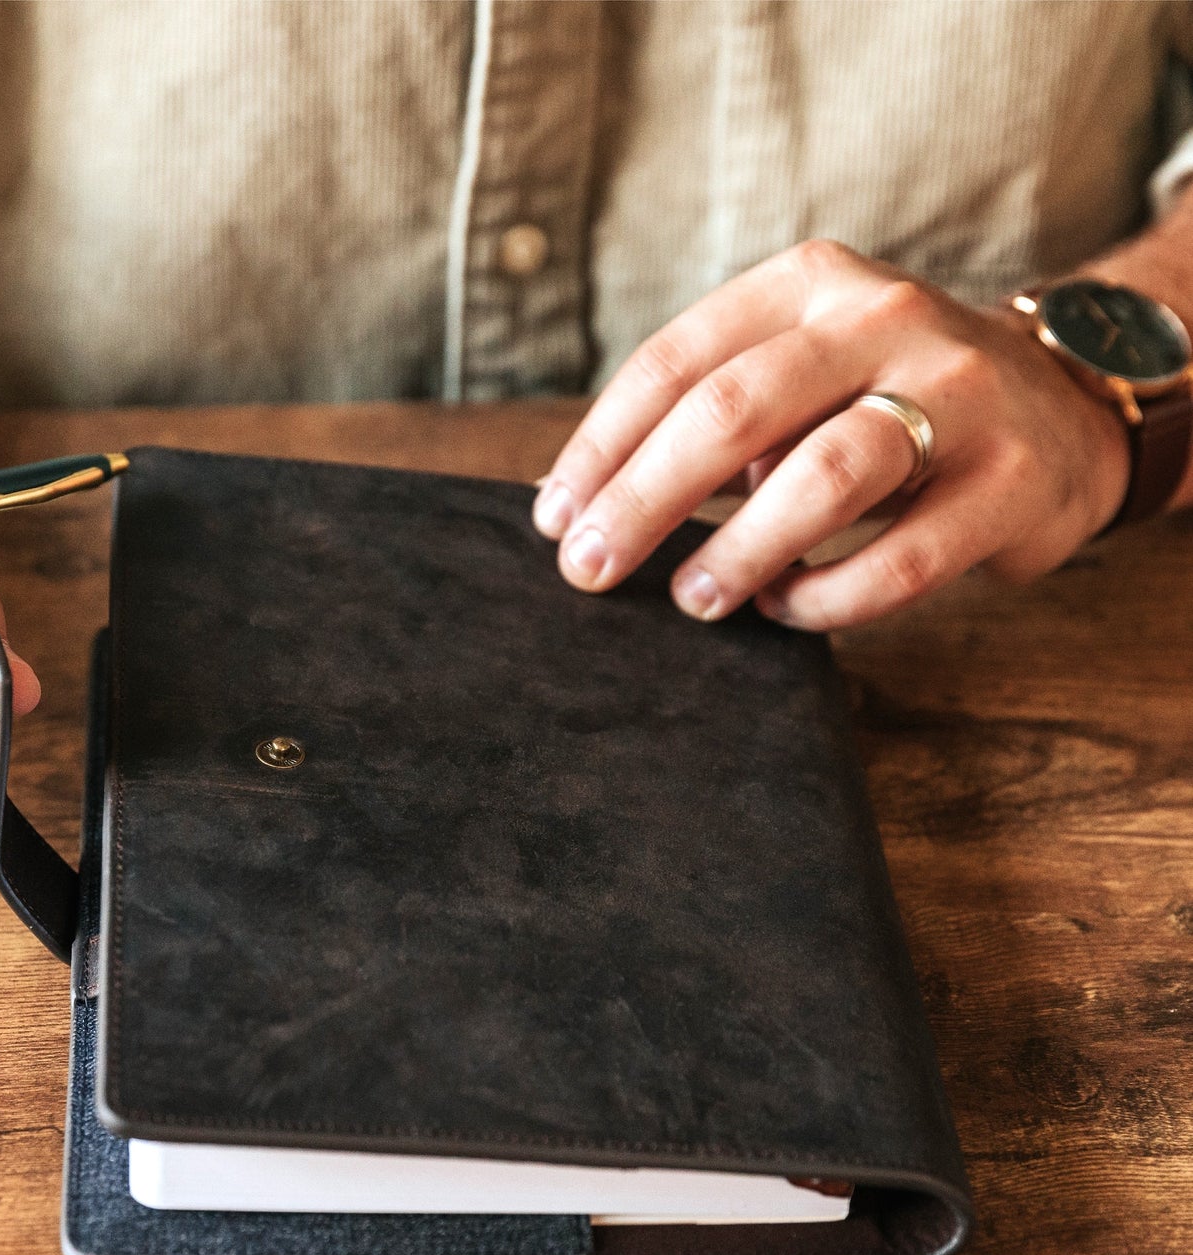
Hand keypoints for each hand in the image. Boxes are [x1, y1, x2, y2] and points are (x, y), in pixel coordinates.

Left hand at [533, 240, 1131, 629]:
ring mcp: (959, 396)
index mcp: (812, 284)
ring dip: (740, 550)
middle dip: (643, 499)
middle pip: (735, 410)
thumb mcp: (802, 369)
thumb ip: (714, 416)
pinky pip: (903, 557)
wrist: (1062, 405)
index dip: (602, 446)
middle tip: (589, 569)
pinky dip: (829, 598)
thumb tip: (589, 504)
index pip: (678, 360)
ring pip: (826, 475)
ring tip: (694, 598)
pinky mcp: (1011, 481)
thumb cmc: (888, 397)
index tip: (554, 517)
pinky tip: (787, 609)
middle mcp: (886, 321)